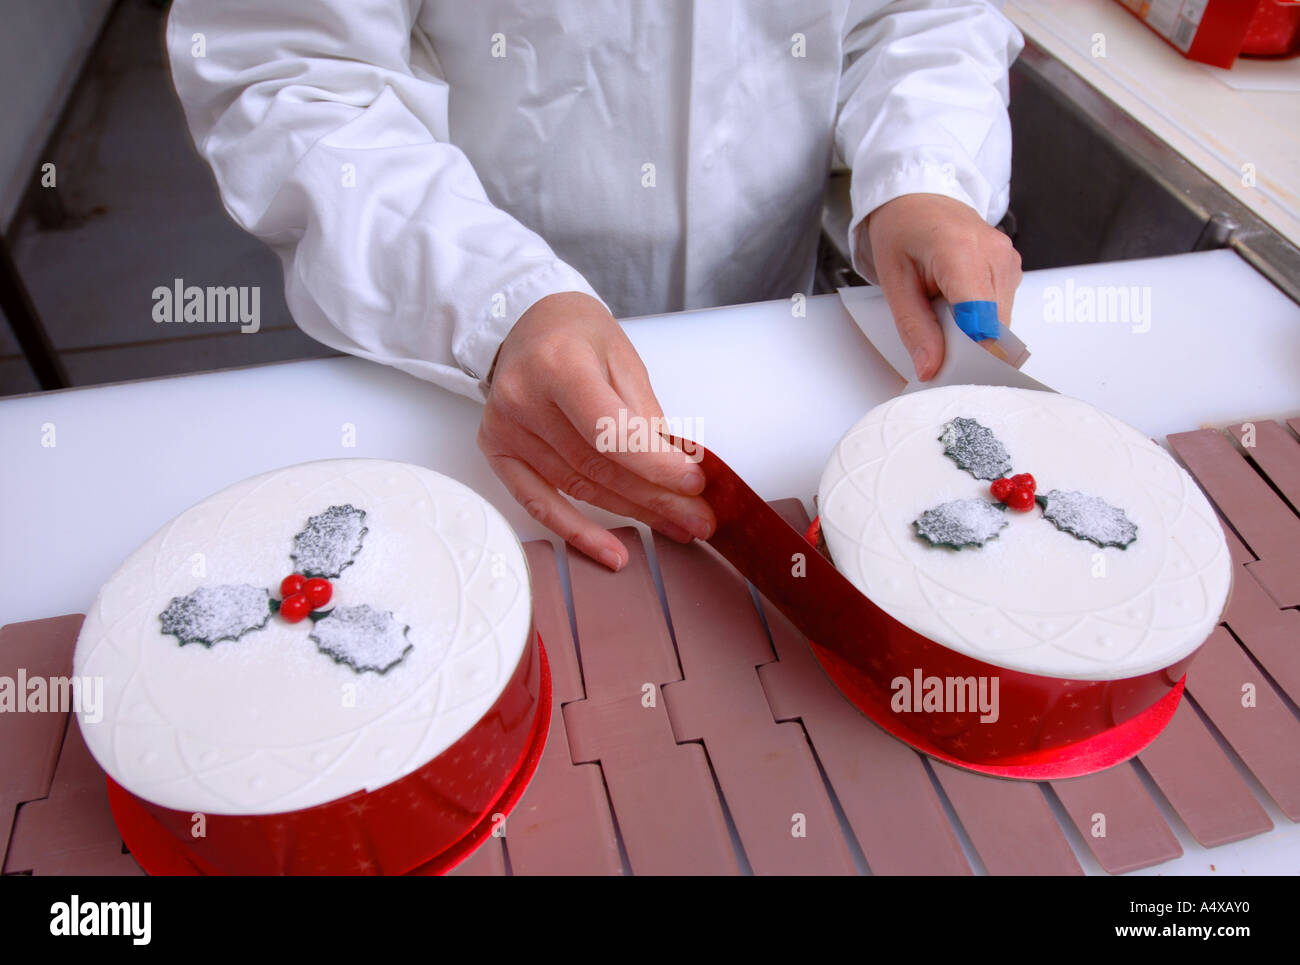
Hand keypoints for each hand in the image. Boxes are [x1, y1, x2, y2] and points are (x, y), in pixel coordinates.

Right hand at [477, 291, 714, 570]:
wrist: (531, 325)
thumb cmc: (580, 336)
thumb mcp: (624, 358)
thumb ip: (646, 414)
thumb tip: (676, 469)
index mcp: (558, 366)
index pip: (609, 431)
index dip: (654, 464)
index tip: (693, 483)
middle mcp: (523, 400)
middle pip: (597, 466)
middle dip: (655, 498)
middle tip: (698, 518)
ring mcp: (506, 430)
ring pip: (578, 488)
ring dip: (632, 515)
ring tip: (676, 527)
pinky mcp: (498, 452)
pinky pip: (540, 503)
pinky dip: (578, 532)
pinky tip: (612, 553)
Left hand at [862, 193, 1022, 379]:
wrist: (918, 196)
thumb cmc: (902, 229)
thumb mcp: (894, 281)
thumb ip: (914, 328)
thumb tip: (931, 368)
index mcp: (963, 253)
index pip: (982, 320)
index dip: (971, 355)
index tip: (952, 375)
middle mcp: (996, 255)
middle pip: (995, 328)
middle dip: (968, 350)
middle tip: (936, 353)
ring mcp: (1008, 261)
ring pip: (1000, 324)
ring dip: (973, 334)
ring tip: (941, 317)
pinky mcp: (1011, 269)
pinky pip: (1000, 310)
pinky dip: (979, 320)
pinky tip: (955, 308)